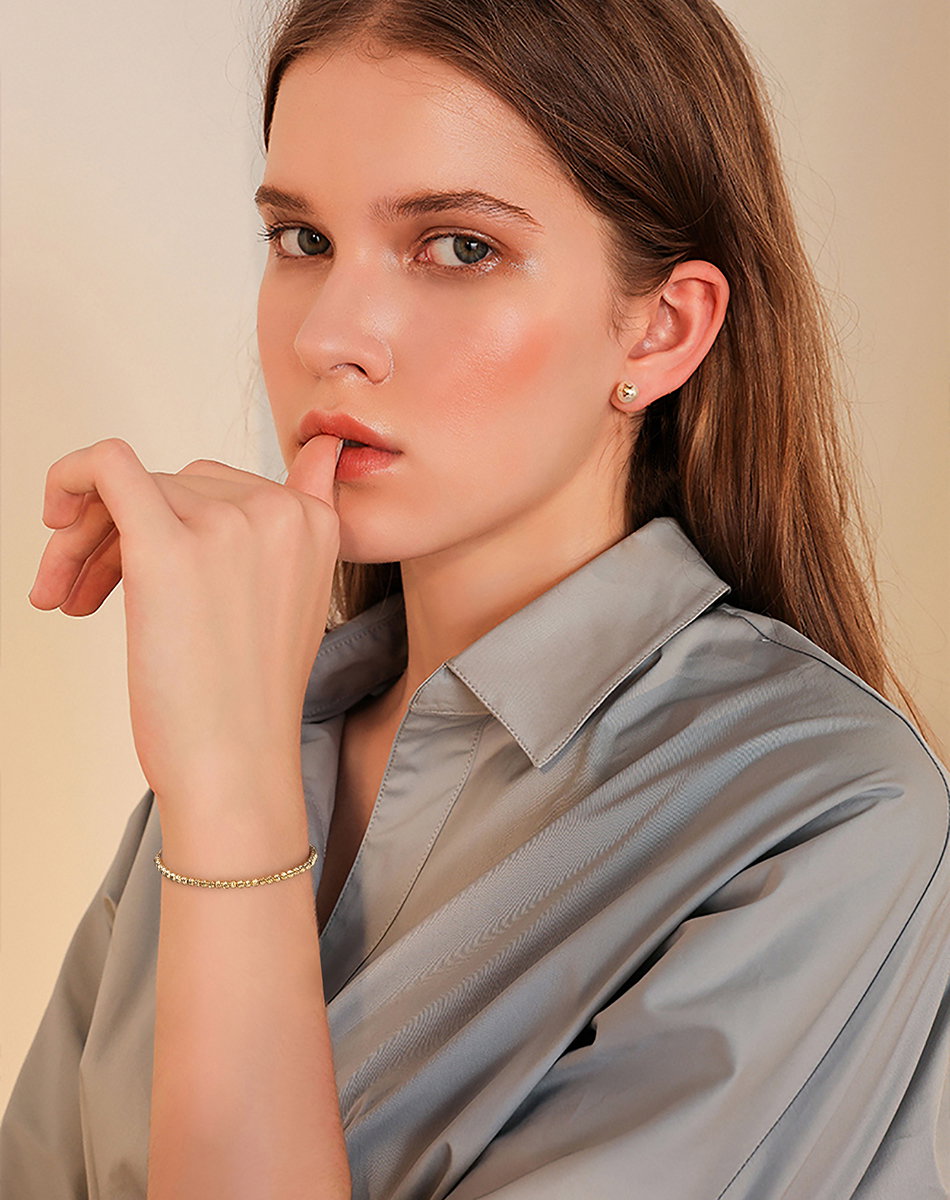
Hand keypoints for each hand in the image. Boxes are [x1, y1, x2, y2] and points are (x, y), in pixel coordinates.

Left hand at [28, 435, 341, 806]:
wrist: (235, 767)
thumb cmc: (246, 701)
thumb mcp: (293, 598)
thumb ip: (303, 520)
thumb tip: (326, 451)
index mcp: (313, 522)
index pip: (220, 486)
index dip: (170, 518)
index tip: (141, 565)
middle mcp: (278, 513)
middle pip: (174, 483)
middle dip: (120, 532)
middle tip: (87, 594)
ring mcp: (227, 525)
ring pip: (133, 488)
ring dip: (89, 537)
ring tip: (72, 597)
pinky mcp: (169, 547)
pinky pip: (109, 467)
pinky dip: (71, 475)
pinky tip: (54, 516)